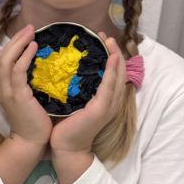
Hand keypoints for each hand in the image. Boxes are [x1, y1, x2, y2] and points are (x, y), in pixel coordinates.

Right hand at [0, 24, 51, 151]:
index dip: (15, 46)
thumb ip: (32, 85)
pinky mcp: (16, 95)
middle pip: (4, 56)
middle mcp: (3, 88)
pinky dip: (24, 56)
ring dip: (19, 43)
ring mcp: (8, 91)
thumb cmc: (35, 124)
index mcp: (5, 88)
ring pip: (7, 60)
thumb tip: (45, 70)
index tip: (28, 36)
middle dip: (16, 40)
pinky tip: (34, 47)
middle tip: (30, 27)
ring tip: (31, 32)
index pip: (6, 61)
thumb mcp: (31, 100)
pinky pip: (17, 71)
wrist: (30, 142)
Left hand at [49, 34, 126, 154]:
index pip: (112, 73)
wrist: (65, 148)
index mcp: (105, 99)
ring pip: (118, 76)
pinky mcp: (102, 109)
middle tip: (106, 35)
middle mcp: (111, 101)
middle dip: (115, 51)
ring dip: (116, 56)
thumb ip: (75, 88)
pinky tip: (112, 57)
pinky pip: (110, 86)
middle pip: (119, 71)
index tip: (103, 40)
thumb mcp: (72, 103)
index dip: (111, 56)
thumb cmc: (65, 126)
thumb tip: (66, 71)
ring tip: (110, 40)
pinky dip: (112, 71)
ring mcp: (109, 105)